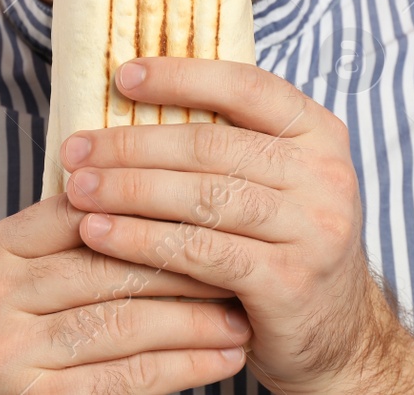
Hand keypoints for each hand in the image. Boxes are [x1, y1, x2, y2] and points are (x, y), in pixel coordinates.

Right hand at [0, 191, 252, 393]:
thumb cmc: (28, 341)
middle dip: (183, 266)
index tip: (212, 211)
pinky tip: (221, 359)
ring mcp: (3, 351)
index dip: (152, 210)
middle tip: (241, 263)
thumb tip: (174, 187)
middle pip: (106, 267)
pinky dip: (184, 366)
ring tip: (240, 318)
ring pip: (123, 323)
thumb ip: (77, 241)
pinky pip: (127, 377)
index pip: (80, 212)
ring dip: (193, 321)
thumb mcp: (32, 282)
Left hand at [60, 57, 413, 394]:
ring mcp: (314, 229)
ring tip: (78, 190)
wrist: (337, 337)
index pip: (246, 86)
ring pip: (203, 197)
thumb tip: (134, 102)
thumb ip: (227, 146)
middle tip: (77, 150)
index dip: (182, 77)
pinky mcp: (289, 281)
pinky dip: (142, 241)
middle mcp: (326, 175)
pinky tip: (100, 235)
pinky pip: (201, 252)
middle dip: (133, 145)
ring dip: (129, 191)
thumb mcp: (274, 184)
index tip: (123, 76)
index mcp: (319, 133)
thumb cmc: (283, 248)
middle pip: (211, 145)